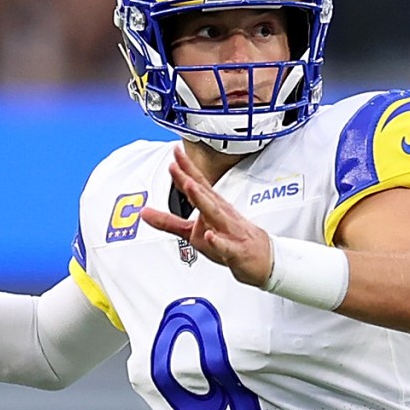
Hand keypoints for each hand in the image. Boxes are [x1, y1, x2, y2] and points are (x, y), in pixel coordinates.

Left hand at [139, 157, 274, 286]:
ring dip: (202, 200)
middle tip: (175, 165)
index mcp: (213, 206)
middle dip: (189, 178)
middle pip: (204, 194)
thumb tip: (144, 213)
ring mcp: (229, 231)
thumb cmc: (231, 239)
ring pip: (215, 214)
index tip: (175, 151)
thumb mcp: (194, 231)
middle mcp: (221, 214)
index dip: (186, 167)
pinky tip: (210, 236)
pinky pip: (226, 246)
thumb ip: (168, 222)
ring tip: (190, 186)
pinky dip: (218, 241)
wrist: (264, 258)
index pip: (198, 183)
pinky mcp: (235, 250)